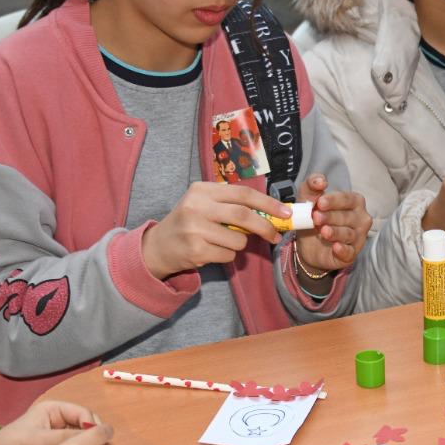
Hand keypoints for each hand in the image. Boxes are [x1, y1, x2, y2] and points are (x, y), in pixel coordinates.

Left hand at [0, 400, 95, 444]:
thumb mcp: (39, 440)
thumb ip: (66, 439)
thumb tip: (96, 439)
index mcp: (55, 411)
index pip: (84, 414)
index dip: (94, 426)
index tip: (98, 442)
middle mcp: (62, 423)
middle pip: (88, 429)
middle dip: (95, 440)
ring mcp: (62, 441)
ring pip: (85, 444)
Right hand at [142, 182, 287, 278]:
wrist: (159, 246)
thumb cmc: (189, 222)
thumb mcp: (204, 204)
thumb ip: (231, 205)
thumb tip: (271, 213)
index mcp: (202, 190)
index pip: (243, 193)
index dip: (267, 203)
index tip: (285, 212)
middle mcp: (197, 206)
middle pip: (243, 215)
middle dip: (265, 226)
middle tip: (276, 235)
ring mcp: (195, 229)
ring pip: (238, 239)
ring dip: (241, 244)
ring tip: (225, 242)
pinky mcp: (195, 249)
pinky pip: (228, 254)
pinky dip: (228, 255)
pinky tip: (212, 251)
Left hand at [292, 173, 370, 273]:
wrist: (309, 244)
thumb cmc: (315, 217)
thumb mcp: (308, 199)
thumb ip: (312, 186)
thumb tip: (321, 181)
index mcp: (354, 202)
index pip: (346, 199)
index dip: (333, 201)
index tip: (319, 202)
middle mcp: (360, 218)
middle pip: (347, 217)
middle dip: (330, 217)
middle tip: (315, 217)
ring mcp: (358, 237)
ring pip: (348, 234)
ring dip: (335, 232)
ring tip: (323, 231)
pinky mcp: (351, 254)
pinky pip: (349, 252)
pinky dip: (343, 250)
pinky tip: (336, 247)